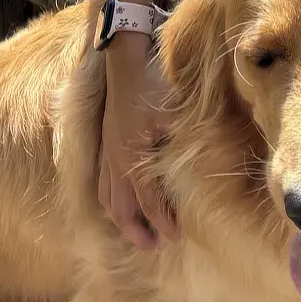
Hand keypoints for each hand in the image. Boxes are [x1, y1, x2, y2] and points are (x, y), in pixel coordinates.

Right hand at [98, 32, 178, 249]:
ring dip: (122, 219)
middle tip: (156, 246)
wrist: (125, 55)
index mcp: (132, 158)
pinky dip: (109, 200)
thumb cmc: (153, 83)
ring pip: (107, 198)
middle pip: (121, 208)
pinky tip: (118, 202)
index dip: (162, 221)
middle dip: (137, 230)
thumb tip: (200, 171)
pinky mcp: (104, 140)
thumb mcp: (174, 113)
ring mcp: (106, 150)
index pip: (148, 201)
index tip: (177, 236)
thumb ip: (182, 145)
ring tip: (138, 232)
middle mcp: (115, 160)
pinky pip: (101, 181)